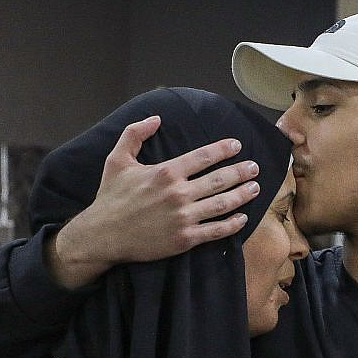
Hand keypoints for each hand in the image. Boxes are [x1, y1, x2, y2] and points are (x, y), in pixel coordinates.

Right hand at [46, 116, 260, 288]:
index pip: (204, 156)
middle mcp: (179, 193)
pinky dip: (233, 224)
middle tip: (254, 167)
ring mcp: (184, 218)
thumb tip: (155, 118)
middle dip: (241, 171)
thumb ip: (134, 134)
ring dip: (243, 195)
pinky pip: (216, 230)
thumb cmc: (110, 198)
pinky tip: (243, 218)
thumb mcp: (116, 159)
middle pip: (220, 179)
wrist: (102, 236)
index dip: (224, 149)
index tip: (237, 145)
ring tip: (255, 188)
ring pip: (223, 204)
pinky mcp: (185, 239)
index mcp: (166, 172)